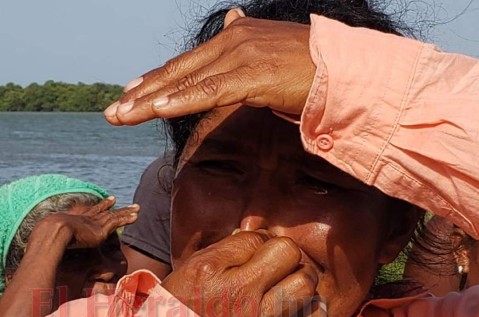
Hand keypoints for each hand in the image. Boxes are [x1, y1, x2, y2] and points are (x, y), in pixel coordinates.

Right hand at [34, 196, 138, 248]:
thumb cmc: (46, 242)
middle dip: (110, 206)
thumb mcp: (47, 245)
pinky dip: (127, 218)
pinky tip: (136, 216)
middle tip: (116, 199)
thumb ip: (49, 252)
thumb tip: (41, 259)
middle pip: (101, 211)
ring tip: (137, 207)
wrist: (53, 234)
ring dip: (126, 212)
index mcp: (74, 221)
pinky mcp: (101, 229)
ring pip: (114, 215)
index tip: (102, 202)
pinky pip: (118, 221)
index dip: (95, 208)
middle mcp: (85, 219)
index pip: (86, 214)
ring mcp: (94, 223)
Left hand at [104, 10, 314, 125]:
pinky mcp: (252, 75)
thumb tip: (232, 20)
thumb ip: (246, 47)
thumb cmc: (311, 68)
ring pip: (187, 82)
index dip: (156, 80)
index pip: (187, 63)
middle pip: (178, 72)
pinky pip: (211, 91)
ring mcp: (241, 56)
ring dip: (151, 101)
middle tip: (114, 111)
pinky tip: (157, 110)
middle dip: (142, 93)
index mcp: (235, 38)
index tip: (132, 93)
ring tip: (122, 115)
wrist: (344, 69)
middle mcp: (232, 41)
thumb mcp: (271, 53)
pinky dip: (182, 101)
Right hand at [161, 230, 327, 316]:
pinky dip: (315, 316)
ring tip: (291, 285)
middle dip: (285, 254)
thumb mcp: (187, 272)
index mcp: (211, 269)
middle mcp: (237, 293)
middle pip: (288, 252)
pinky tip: (306, 309)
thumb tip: (255, 236)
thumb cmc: (176, 315)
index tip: (256, 253)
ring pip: (304, 284)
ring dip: (302, 281)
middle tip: (278, 265)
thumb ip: (223, 251)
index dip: (260, 241)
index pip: (257, 237)